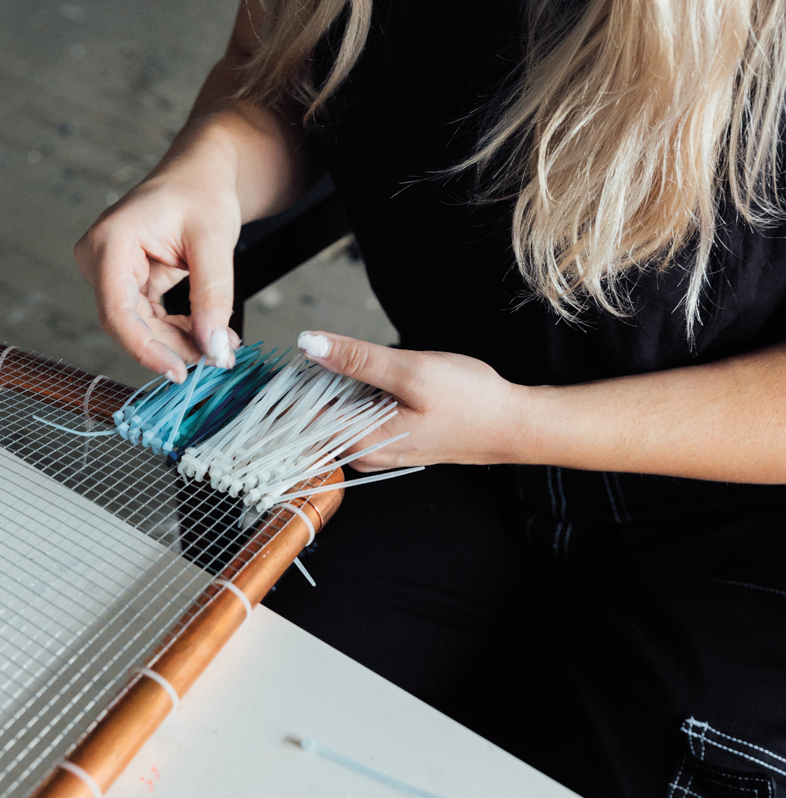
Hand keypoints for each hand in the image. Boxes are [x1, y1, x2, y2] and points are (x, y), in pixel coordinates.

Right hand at [74, 148, 241, 383]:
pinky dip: (177, 330)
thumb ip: (213, 296)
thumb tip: (214, 349)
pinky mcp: (126, 282)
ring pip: (139, 327)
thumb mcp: (215, 241)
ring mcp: (109, 271)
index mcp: (111, 240)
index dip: (146, 349)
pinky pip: (147, 319)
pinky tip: (208, 333)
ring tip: (221, 344)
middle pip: (128, 323)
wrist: (200, 174)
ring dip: (178, 342)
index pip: (117, 310)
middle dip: (172, 347)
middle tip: (217, 358)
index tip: (179, 372)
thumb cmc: (203, 192)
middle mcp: (100, 257)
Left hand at [296, 332, 523, 467]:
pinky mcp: (389, 437)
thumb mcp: (412, 371)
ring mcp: (376, 448)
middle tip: (323, 353)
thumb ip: (357, 359)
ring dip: (334, 386)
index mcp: (361, 442)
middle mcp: (363, 453)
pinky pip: (356, 415)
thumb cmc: (470, 402)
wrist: (512, 424)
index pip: (300, 421)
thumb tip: (310, 343)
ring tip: (348, 361)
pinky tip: (370, 374)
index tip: (285, 362)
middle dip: (310, 384)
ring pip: (336, 414)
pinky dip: (354, 392)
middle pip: (314, 418)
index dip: (288, 389)